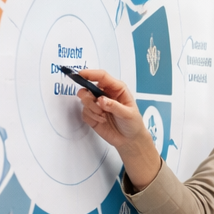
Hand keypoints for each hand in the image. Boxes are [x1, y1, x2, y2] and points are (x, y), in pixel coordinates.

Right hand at [76, 69, 160, 189]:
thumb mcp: (128, 114)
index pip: (101, 76)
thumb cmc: (133, 123)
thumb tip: (100, 99)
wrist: (130, 140)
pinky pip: (84, 112)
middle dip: (89, 97)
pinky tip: (102, 120)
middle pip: (88, 87)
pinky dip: (91, 116)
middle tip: (98, 107)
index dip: (90, 73)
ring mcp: (97, 104)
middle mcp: (105, 94)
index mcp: (116, 88)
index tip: (80, 75)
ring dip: (92, 109)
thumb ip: (114, 106)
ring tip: (104, 116)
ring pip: (84, 99)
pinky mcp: (92, 114)